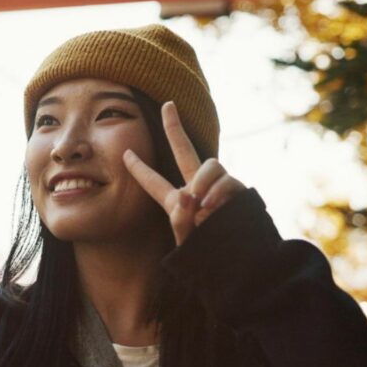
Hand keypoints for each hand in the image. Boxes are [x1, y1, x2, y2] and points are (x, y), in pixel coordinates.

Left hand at [123, 101, 245, 245]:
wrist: (240, 261)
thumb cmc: (207, 253)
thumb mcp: (186, 240)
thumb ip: (180, 218)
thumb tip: (188, 194)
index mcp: (177, 201)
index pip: (153, 182)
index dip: (139, 169)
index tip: (125, 154)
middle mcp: (196, 188)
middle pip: (184, 150)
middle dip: (175, 127)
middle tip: (167, 105)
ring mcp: (217, 187)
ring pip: (209, 164)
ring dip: (203, 183)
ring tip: (202, 207)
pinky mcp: (237, 190)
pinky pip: (225, 180)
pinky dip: (217, 193)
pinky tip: (213, 208)